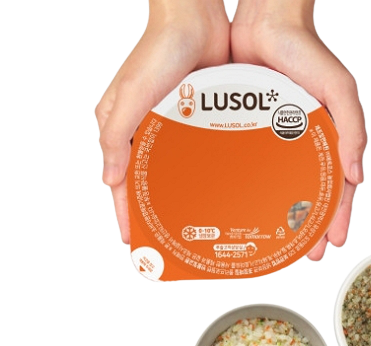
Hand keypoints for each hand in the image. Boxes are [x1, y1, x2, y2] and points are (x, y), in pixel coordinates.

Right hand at [95, 0, 229, 244]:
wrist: (193, 21)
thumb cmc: (155, 52)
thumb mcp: (128, 96)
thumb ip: (116, 138)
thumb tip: (109, 180)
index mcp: (118, 128)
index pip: (119, 182)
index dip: (123, 212)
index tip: (131, 240)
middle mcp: (140, 131)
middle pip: (142, 182)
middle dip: (146, 211)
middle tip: (158, 241)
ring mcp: (166, 128)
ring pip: (165, 172)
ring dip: (170, 197)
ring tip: (181, 225)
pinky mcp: (190, 121)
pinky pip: (188, 155)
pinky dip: (190, 176)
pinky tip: (202, 192)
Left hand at [231, 0, 366, 259]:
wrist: (266, 24)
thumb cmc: (307, 52)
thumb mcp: (340, 88)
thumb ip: (353, 128)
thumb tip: (359, 174)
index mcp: (331, 138)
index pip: (340, 187)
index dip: (338, 216)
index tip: (333, 243)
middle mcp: (307, 145)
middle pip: (313, 195)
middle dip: (313, 227)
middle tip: (308, 254)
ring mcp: (281, 142)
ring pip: (286, 187)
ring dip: (288, 216)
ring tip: (282, 242)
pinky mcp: (257, 134)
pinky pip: (259, 168)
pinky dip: (261, 190)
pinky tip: (254, 206)